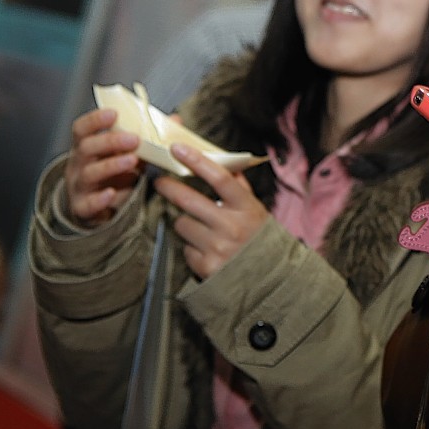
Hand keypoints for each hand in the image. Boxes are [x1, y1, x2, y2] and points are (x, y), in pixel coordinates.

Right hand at [65, 108, 143, 226]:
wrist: (95, 207)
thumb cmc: (112, 174)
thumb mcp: (128, 153)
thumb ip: (148, 137)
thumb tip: (175, 119)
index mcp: (87, 146)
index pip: (82, 129)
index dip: (95, 119)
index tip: (114, 113)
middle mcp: (79, 164)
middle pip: (87, 148)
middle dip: (110, 141)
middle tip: (134, 139)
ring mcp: (79, 186)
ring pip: (89, 173)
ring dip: (111, 165)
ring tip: (133, 160)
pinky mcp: (83, 207)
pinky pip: (88, 203)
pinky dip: (99, 199)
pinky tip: (111, 193)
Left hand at [154, 142, 269, 279]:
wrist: (268, 279)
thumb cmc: (259, 239)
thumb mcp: (256, 210)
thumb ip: (239, 188)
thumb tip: (224, 162)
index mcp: (246, 208)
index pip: (220, 178)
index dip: (197, 161)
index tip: (178, 149)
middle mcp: (232, 227)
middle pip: (189, 200)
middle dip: (169, 187)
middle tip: (160, 182)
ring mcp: (217, 247)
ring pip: (182, 224)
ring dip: (185, 223)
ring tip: (200, 229)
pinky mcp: (205, 266)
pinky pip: (185, 249)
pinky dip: (192, 248)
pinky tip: (206, 250)